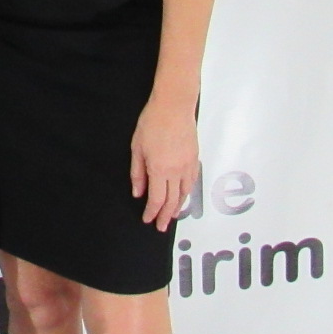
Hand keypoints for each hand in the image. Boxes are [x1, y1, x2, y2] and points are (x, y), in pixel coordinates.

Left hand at [129, 93, 198, 230]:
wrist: (174, 106)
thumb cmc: (152, 123)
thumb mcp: (137, 147)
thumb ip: (137, 173)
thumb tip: (138, 192)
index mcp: (159, 169)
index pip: (157, 199)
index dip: (152, 212)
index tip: (148, 220)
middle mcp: (176, 171)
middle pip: (172, 201)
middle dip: (166, 216)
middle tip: (161, 226)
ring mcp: (188, 165)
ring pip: (184, 193)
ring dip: (178, 207)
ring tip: (172, 216)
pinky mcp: (195, 158)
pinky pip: (192, 182)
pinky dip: (187, 193)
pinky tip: (183, 196)